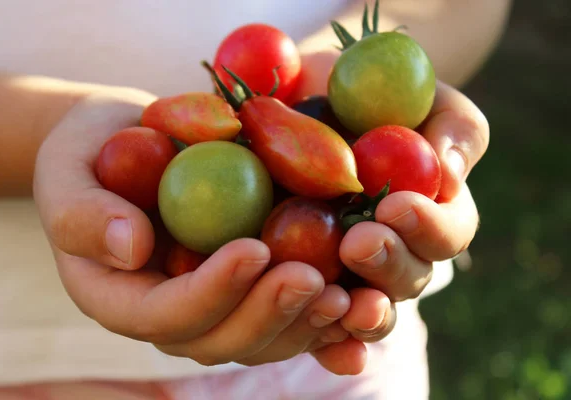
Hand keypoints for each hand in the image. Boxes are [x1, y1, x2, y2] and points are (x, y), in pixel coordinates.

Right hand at [33, 88, 369, 374]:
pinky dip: (324, 319)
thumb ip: (83, 213)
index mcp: (122, 297)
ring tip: (348, 296)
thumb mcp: (67, 170)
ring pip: (262, 339)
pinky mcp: (247, 290)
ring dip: (307, 323)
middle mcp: (171, 315)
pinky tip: (361, 304)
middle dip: (269, 313)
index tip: (253, 250)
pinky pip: (287, 315)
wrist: (126, 146)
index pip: (165, 313)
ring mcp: (213, 306)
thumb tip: (131, 249)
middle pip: (222, 339)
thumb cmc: (91, 153)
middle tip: (314, 279)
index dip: (211, 291)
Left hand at [296, 52, 487, 346]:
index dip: (427, 228)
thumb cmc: (364, 92)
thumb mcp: (417, 94)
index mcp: (428, 210)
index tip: (395, 206)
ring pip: (369, 308)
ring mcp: (348, 269)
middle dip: (389, 265)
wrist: (297, 97)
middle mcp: (393, 248)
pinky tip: (324, 344)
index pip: (446, 233)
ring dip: (362, 310)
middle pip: (409, 279)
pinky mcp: (303, 278)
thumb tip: (449, 172)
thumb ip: (450, 127)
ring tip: (340, 299)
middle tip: (359, 242)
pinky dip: (328, 341)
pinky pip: (320, 322)